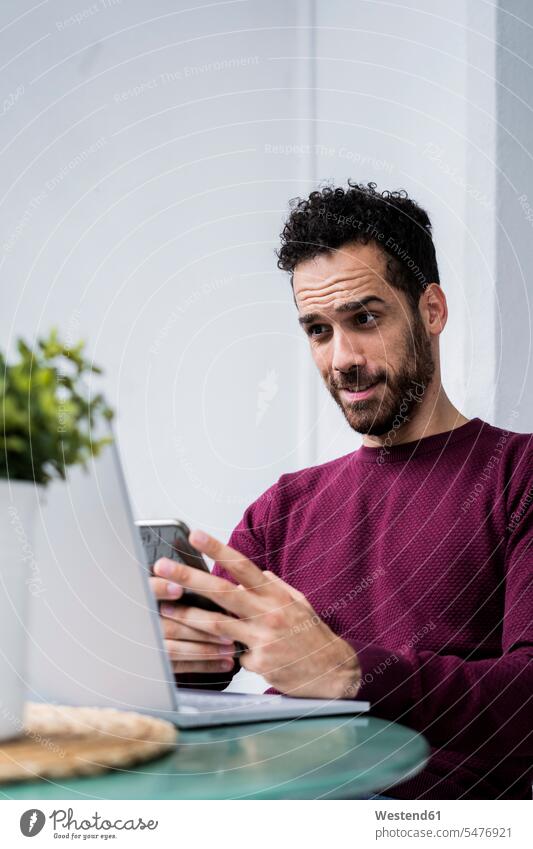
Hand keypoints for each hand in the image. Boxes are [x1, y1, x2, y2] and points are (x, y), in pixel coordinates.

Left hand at [153, 530, 361, 698]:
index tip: (196, 535)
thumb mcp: (299, 603)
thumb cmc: (312, 635)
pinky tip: (212, 654)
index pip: (242, 566)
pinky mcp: (258, 663)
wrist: (333, 672)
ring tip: (165, 606)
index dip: (217, 548)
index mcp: (275, 595)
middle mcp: (268, 613)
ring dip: (187, 614)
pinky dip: (223, 652)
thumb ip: (277, 587)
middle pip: (221, 591)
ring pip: (216, 625)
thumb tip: (261, 573)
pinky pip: (231, 654)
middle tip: (163, 567)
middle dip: (189, 577)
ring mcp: (262, 639)